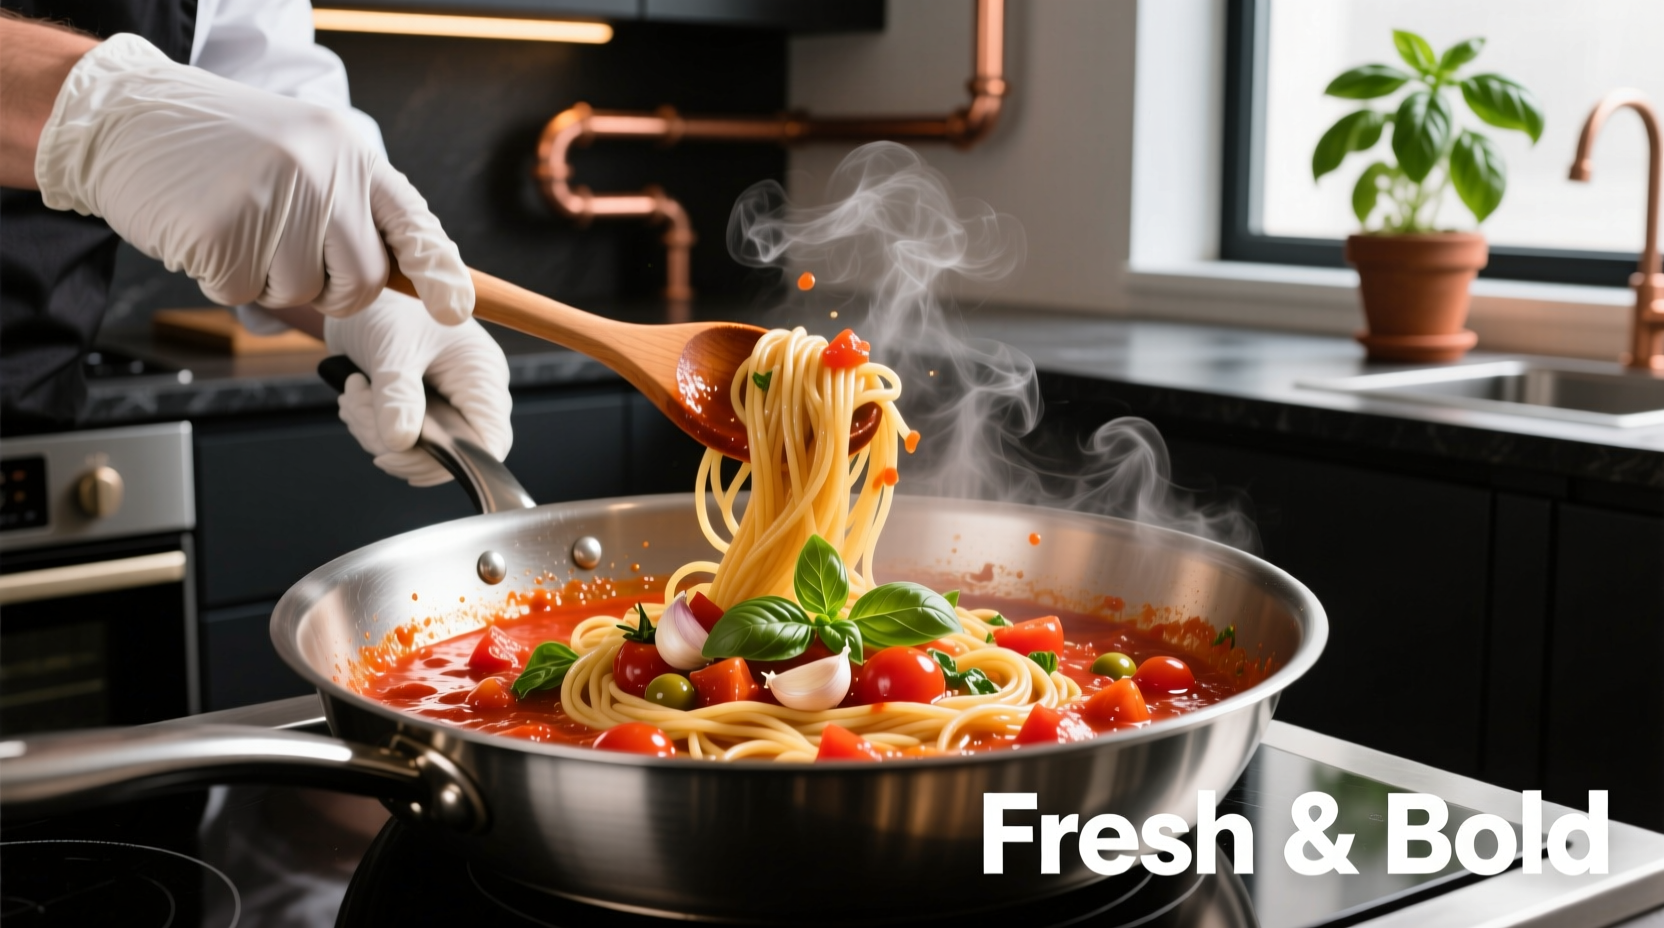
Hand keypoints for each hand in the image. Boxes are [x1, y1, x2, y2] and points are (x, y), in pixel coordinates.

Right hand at [34, 34, 469, 323]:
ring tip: (238, 223)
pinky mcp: (224, 229)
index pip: (411, 221)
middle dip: (329, 288)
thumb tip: (404, 281)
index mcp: (350, 152)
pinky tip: (205, 229)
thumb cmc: (221, 148)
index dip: (439, 272)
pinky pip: (244, 293)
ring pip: (301, 295)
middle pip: (363, 281)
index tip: (458, 309)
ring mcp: (274, 199)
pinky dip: (221, 276)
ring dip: (266, 278)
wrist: (129, 116)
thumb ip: (349, 209)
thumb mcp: (302, 156)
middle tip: (283, 248)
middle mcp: (322, 171)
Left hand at [327, 292, 511, 486]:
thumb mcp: (392, 349)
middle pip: (448, 452)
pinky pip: (400, 439)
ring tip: (354, 392)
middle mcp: (470, 393)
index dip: (451, 460)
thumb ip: (398, 397)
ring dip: (374, 431)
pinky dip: (371, 426)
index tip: (398, 456)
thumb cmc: (389, 306)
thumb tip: (399, 445)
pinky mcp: (419, 408)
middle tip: (360, 409)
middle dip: (395, 442)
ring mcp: (445, 403)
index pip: (490, 440)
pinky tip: (357, 395)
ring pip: (417, 450)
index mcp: (481, 376)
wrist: (360, 293)